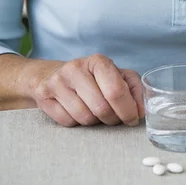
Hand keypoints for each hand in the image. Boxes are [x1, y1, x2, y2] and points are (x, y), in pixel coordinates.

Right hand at [26, 54, 144, 126]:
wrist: (53, 75)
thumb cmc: (92, 78)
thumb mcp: (117, 76)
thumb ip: (134, 89)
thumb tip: (142, 111)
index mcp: (98, 61)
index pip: (116, 91)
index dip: (127, 110)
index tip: (132, 118)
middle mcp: (76, 68)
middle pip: (101, 108)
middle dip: (112, 119)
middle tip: (114, 117)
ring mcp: (58, 81)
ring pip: (84, 117)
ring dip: (94, 122)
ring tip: (94, 111)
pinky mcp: (44, 96)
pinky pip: (68, 122)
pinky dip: (77, 123)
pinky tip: (77, 111)